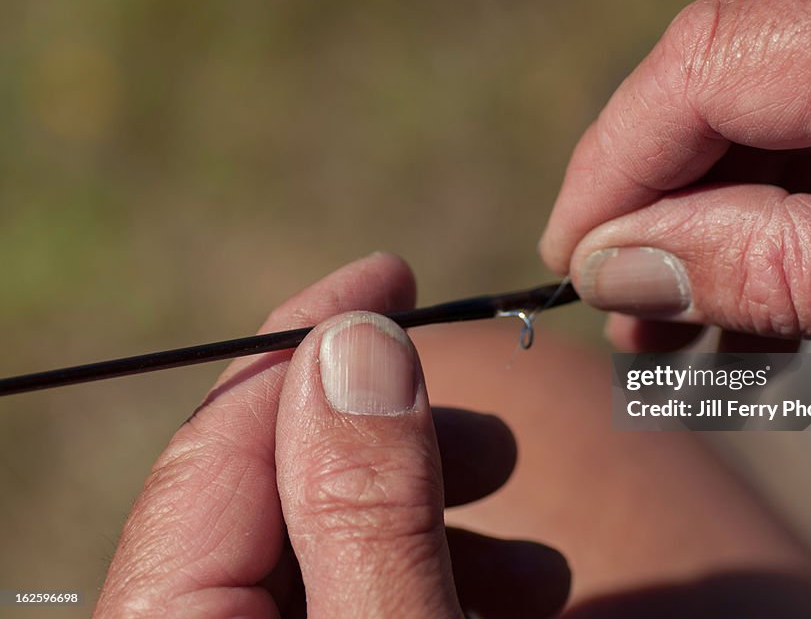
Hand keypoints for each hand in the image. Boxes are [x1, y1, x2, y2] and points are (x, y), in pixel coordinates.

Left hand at [96, 253, 569, 617]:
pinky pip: (339, 599)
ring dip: (431, 530)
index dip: (309, 339)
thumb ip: (364, 509)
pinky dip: (420, 579)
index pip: (222, 440)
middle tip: (499, 448)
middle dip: (397, 448)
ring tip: (536, 569)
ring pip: (317, 549)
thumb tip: (354, 342)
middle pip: (271, 489)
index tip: (392, 275)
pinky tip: (502, 600)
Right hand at [540, 0, 810, 352]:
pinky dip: (783, 185)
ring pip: (764, 86)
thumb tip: (618, 264)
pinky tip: (767, 271)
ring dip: (716, 204)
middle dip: (659, 199)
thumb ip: (774, 269)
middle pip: (721, 69)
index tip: (573, 262)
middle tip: (633, 315)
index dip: (612, 166)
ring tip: (698, 322)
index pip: (704, 69)